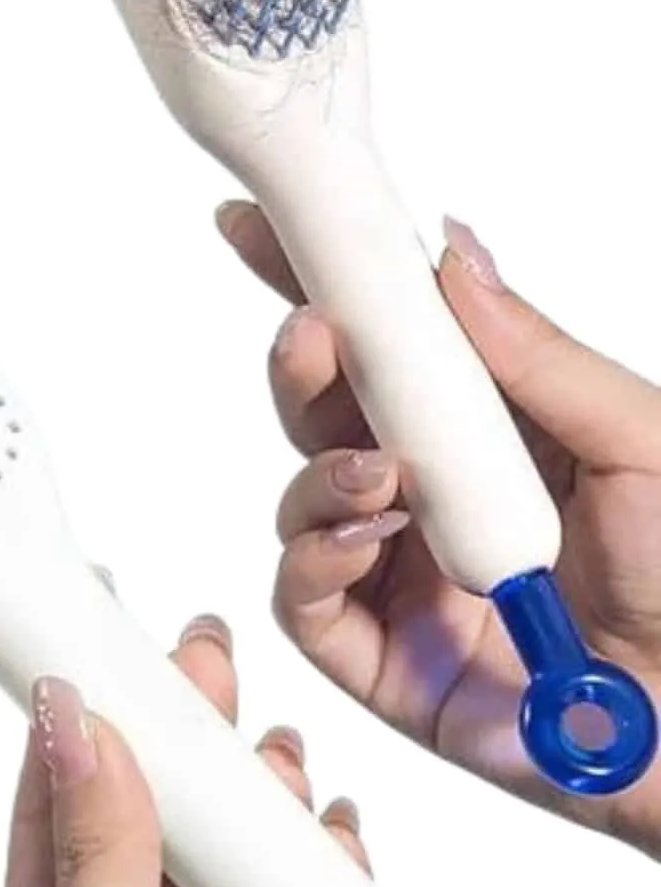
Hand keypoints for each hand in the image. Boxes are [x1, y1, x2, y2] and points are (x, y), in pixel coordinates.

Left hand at [0, 614, 367, 886]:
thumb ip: (99, 875)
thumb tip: (78, 732)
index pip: (61, 817)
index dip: (83, 723)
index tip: (100, 636)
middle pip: (163, 828)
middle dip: (192, 741)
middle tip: (209, 661)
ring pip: (245, 870)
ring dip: (270, 801)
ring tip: (280, 759)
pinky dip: (337, 878)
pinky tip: (338, 841)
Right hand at [218, 201, 660, 855]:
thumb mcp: (634, 439)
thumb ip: (535, 355)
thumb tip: (455, 257)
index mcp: (495, 429)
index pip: (392, 342)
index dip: (323, 285)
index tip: (262, 228)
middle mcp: (437, 493)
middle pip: (329, 410)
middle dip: (305, 363)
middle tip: (317, 338)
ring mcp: (405, 574)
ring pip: (305, 496)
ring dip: (320, 470)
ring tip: (383, 477)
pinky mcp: (384, 657)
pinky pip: (306, 598)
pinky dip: (314, 558)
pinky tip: (370, 544)